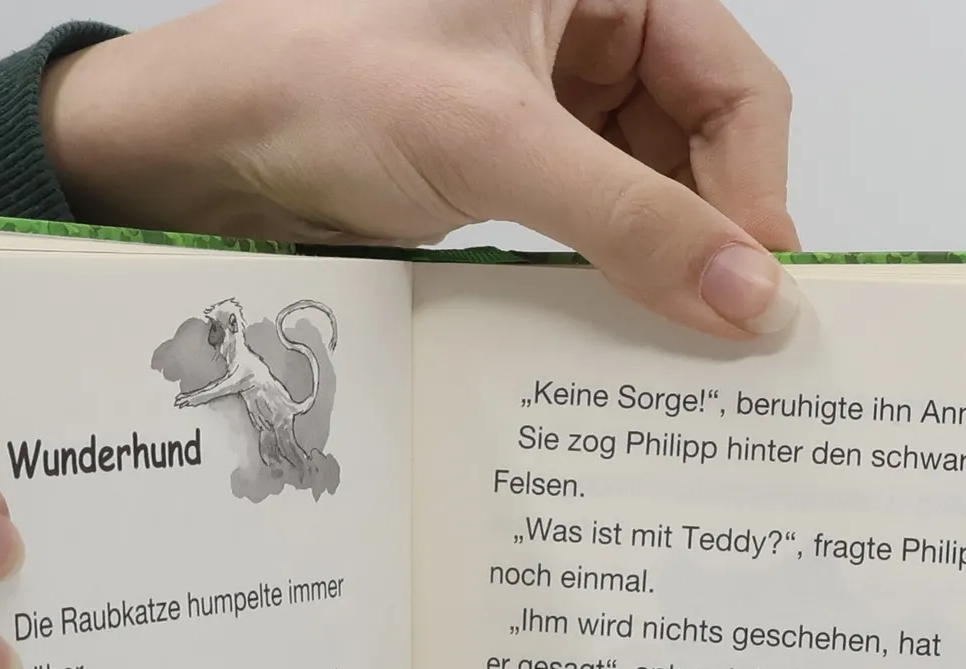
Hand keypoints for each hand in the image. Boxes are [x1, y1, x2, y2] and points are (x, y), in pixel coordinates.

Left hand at [42, 0, 800, 339]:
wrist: (206, 140)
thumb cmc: (320, 81)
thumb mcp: (494, 144)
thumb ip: (630, 218)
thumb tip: (747, 294)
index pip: (733, 82)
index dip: (755, 189)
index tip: (759, 291)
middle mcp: (587, 21)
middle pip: (702, 138)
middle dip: (714, 232)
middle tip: (726, 333)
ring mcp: (550, 93)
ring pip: (652, 184)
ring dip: (664, 260)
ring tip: (674, 340)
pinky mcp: (513, 157)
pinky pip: (596, 213)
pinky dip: (611, 268)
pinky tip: (616, 320)